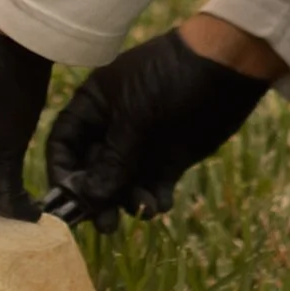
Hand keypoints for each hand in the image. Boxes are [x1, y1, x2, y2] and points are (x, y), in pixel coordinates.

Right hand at [42, 22, 274, 230]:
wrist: (227, 67)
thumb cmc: (172, 78)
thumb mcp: (135, 116)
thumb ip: (111, 160)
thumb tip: (87, 199)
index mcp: (94, 106)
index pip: (64, 143)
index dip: (62, 172)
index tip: (68, 201)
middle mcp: (113, 129)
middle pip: (91, 171)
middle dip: (96, 197)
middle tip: (106, 223)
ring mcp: (142, 145)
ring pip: (122, 185)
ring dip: (128, 201)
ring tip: (144, 208)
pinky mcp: (169, 159)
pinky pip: (152, 187)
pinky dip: (154, 200)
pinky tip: (161, 203)